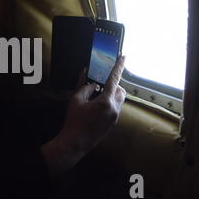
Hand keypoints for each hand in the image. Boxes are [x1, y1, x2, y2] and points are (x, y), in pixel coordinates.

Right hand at [41, 55, 126, 177]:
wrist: (76, 141)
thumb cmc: (74, 121)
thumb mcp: (76, 100)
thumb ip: (84, 86)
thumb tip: (90, 79)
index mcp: (105, 102)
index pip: (114, 80)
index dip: (118, 67)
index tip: (123, 57)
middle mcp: (114, 109)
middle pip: (121, 91)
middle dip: (114, 85)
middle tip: (100, 86)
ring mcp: (115, 117)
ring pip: (119, 100)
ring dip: (111, 95)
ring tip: (95, 98)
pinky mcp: (113, 123)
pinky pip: (115, 108)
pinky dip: (108, 104)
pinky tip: (95, 109)